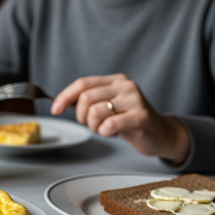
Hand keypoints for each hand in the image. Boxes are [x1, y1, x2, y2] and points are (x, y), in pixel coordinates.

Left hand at [51, 74, 189, 162]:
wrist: (159, 134)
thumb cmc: (129, 121)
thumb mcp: (108, 106)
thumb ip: (89, 100)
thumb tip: (61, 102)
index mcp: (115, 80)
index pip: (83, 83)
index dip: (65, 96)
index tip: (55, 109)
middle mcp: (126, 86)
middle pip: (86, 98)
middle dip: (82, 117)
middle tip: (93, 124)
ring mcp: (135, 100)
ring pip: (95, 112)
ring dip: (94, 126)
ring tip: (105, 128)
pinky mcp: (141, 117)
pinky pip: (109, 124)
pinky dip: (105, 132)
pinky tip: (113, 132)